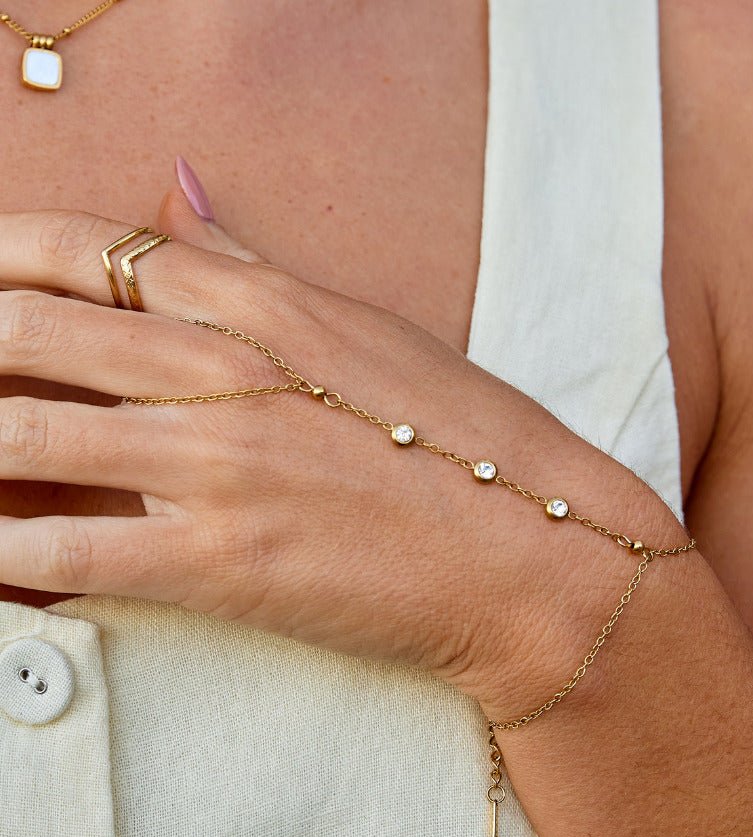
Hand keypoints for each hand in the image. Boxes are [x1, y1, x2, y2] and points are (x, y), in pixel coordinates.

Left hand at [0, 191, 675, 704]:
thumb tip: (178, 195)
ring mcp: (216, 467)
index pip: (83, 251)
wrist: (538, 557)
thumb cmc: (474, 445)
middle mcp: (224, 372)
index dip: (0, 258)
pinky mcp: (218, 565)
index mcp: (265, 308)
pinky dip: (3, 553)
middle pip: (24, 331)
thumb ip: (256, 267)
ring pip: (14, 436)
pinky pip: (61, 552)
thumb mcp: (373, 333)